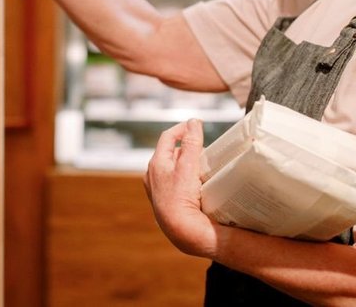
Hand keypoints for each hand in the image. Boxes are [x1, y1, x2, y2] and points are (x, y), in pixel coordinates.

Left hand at [144, 118, 217, 258]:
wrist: (180, 232)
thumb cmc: (181, 199)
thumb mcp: (188, 167)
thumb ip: (191, 143)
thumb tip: (193, 122)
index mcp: (156, 163)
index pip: (168, 137)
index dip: (182, 128)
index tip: (196, 125)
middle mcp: (152, 175)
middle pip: (170, 152)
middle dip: (186, 147)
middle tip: (203, 148)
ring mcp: (157, 189)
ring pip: (173, 168)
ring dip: (186, 164)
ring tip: (202, 166)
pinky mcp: (165, 201)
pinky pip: (175, 182)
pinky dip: (185, 178)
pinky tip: (196, 184)